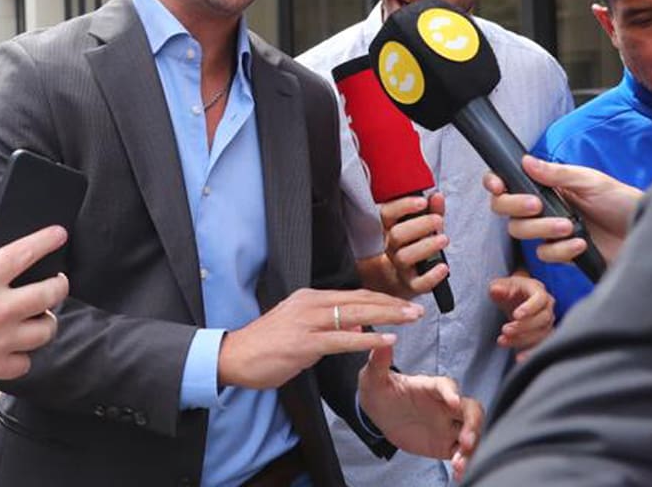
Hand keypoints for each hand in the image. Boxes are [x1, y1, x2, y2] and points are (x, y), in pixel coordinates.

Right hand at [0, 215, 69, 392]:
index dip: (48, 240)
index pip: (27, 252)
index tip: (59, 235)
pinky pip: (26, 361)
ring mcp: (1, 341)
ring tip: (38, 315)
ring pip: (46, 330)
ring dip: (46, 320)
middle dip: (60, 284)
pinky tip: (14, 346)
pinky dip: (23, 354)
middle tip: (57, 281)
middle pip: (51, 293)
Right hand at [217, 288, 421, 389]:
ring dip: (387, 316)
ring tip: (410, 318)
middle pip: (359, 300)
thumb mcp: (299, 329)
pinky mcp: (304, 343)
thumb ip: (327, 327)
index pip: (353, 295)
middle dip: (391, 304)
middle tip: (417, 308)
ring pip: (355, 314)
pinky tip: (385, 339)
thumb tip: (354, 328)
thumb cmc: (264, 345)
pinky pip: (341, 340)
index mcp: (309, 299)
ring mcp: (307, 322)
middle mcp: (310, 304)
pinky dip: (365, 339)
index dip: (381, 299)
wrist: (234, 356)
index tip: (402, 304)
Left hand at [358, 347, 482, 475]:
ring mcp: (447, 425)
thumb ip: (378, 362)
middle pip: (471, 409)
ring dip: (472, 447)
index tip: (452, 401)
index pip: (446, 385)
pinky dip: (464, 464)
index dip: (451, 392)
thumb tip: (382, 342)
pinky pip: (461, 454)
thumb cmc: (380, 390)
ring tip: (460, 463)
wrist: (379, 413)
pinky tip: (458, 474)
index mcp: (429, 386)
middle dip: (473, 424)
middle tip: (466, 441)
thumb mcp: (373, 377)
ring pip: (471, 432)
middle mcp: (444, 405)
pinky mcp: (446, 444)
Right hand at [382, 192, 448, 297]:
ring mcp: (399, 266)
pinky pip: (418, 283)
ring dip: (426, 247)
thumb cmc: (415, 245)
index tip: (422, 202)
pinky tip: (443, 267)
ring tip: (444, 239)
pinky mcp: (410, 284)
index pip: (387, 213)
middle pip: (396, 235)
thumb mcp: (424, 224)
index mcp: (390, 228)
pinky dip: (432, 276)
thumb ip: (432, 210)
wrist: (406, 277)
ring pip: (404, 257)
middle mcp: (391, 246)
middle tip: (438, 220)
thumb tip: (437, 196)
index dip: (403, 206)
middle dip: (419, 225)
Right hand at [483, 156, 636, 265]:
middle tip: (536, 205)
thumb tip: (526, 161)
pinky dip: (561, 250)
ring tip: (569, 225)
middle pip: (505, 210)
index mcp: (547, 186)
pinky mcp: (561, 253)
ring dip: (543, 228)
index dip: (496, 184)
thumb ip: (556, 174)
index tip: (497, 186)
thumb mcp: (590, 180)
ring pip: (521, 232)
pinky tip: (581, 242)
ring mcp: (550, 231)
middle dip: (516, 206)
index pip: (510, 183)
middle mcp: (543, 208)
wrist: (643, 230)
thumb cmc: (620, 201)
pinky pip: (544, 254)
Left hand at [489, 275, 553, 359]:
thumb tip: (496, 290)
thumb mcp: (501, 285)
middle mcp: (547, 306)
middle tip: (505, 330)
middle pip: (543, 318)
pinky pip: (542, 345)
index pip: (540, 298)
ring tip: (502, 341)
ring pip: (542, 333)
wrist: (516, 298)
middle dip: (524, 326)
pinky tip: (519, 359)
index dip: (530, 307)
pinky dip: (531, 353)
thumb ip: (498, 287)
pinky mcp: (544, 335)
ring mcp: (547, 322)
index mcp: (538, 290)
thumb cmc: (508, 290)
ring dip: (523, 340)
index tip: (515, 315)